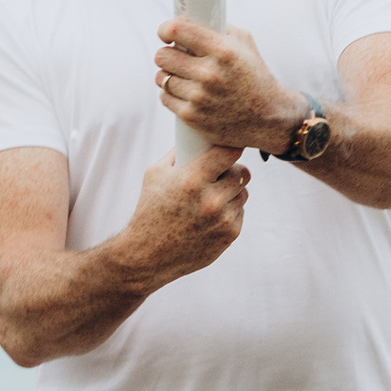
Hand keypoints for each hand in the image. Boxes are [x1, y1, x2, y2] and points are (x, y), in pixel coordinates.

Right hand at [123, 147, 249, 282]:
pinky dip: (230, 211)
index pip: (230, 152)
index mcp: (192, 179)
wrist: (147, 255)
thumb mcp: (155, 174)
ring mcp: (223, 219)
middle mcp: (211, 199)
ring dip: (233, 191)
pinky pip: (240, 213)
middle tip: (224, 171)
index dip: (233, 147)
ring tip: (214, 194)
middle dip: (233, 170)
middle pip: (242, 172)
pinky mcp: (229, 235)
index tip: (232, 146)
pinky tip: (211, 215)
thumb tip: (198, 135)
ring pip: (243, 193)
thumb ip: (178, 152)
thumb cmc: (149, 211)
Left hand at [155, 17, 297, 158]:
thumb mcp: (245, 44)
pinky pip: (165, 97)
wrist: (268, 118)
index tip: (166, 33)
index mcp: (222, 50)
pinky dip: (171, 94)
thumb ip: (218, 28)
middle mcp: (209, 73)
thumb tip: (187, 19)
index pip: (177, 30)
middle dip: (167, 53)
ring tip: (184, 76)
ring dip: (169, 75)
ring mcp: (199, 97)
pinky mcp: (192, 116)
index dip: (165, 29)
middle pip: (162, 56)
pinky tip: (186, 92)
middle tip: (175, 56)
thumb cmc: (255, 76)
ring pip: (161, 77)